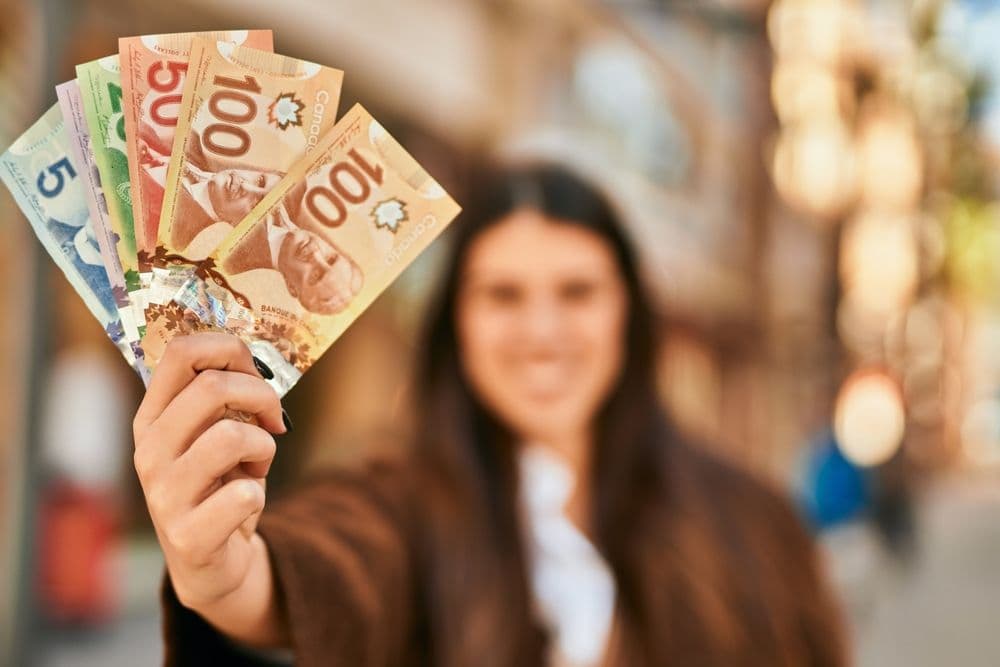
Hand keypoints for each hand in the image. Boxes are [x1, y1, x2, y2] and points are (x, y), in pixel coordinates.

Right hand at [133, 332, 285, 609]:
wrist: (214, 564)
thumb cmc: (221, 485)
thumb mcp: (215, 433)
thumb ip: (224, 398)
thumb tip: (254, 361)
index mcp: (153, 417)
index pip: (180, 352)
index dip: (231, 350)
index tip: (256, 373)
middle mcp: (149, 451)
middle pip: (212, 386)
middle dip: (261, 394)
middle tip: (274, 419)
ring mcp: (163, 495)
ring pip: (232, 435)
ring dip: (262, 446)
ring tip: (256, 464)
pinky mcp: (187, 536)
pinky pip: (246, 494)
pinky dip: (260, 495)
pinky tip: (245, 504)